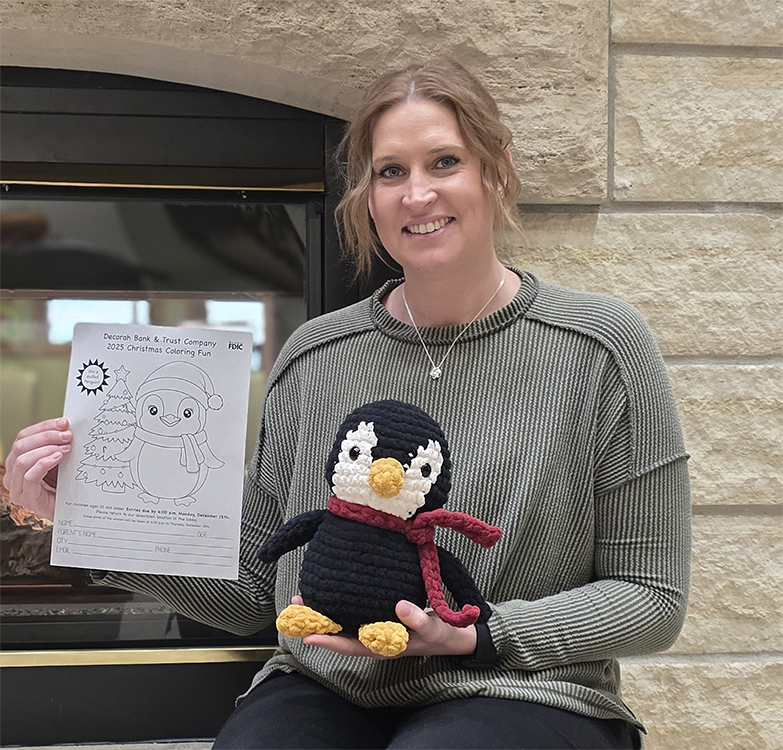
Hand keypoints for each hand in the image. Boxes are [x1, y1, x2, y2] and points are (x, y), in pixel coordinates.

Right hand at [2, 418, 71, 520]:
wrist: (72, 511)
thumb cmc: (64, 484)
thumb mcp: (59, 460)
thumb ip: (57, 444)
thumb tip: (66, 425)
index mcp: (17, 461)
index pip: (23, 436)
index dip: (43, 427)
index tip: (63, 423)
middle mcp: (12, 473)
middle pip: (20, 445)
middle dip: (46, 436)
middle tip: (68, 435)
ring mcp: (16, 487)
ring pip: (22, 459)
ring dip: (46, 448)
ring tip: (66, 447)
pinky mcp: (26, 498)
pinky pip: (29, 476)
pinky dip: (44, 463)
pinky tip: (58, 457)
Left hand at [291, 596, 476, 658]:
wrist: (454, 636)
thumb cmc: (442, 635)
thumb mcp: (434, 628)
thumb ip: (417, 620)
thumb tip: (399, 606)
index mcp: (383, 647)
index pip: (351, 646)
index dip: (329, 641)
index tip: (307, 635)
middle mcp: (375, 641)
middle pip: (340, 635)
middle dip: (318, 623)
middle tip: (296, 604)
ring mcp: (376, 631)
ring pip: (344, 625)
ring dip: (325, 614)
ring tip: (306, 596)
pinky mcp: (380, 620)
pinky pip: (354, 616)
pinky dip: (340, 607)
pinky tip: (332, 594)